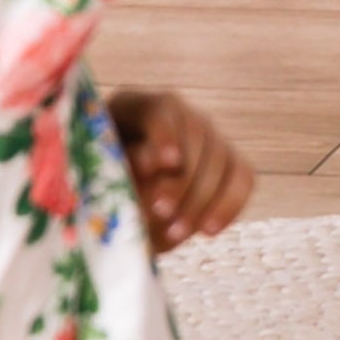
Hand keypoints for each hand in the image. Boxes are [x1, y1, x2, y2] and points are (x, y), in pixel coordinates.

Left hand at [110, 87, 253, 252]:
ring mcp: (207, 138)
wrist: (115, 213)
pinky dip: (229, 205)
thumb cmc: (97, 189)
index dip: (167, 134)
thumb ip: (127, 166)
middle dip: (183, 178)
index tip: (168, 162)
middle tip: (162, 212)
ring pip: (222, 159)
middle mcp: (178, 116)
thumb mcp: (102, 176)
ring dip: (202, 199)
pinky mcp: (227, 164)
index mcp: (137, 107)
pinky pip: (242, 179)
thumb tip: (156, 163)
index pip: (161, 109)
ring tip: (176, 233)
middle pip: (198, 135)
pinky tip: (208, 230)